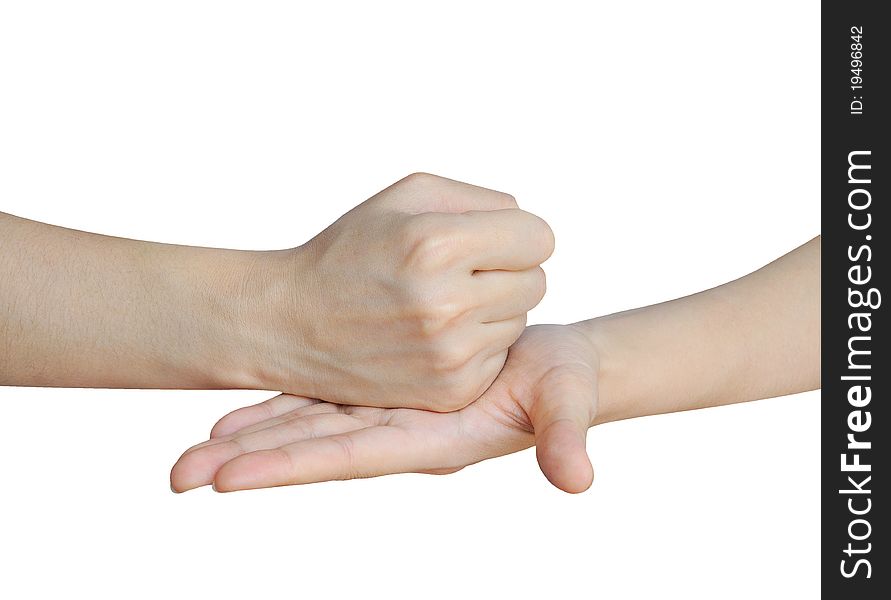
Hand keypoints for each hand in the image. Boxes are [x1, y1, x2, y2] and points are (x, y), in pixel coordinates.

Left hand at [171, 324, 599, 493]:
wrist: (556, 358)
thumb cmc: (566, 380)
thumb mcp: (567, 400)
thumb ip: (565, 436)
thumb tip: (577, 480)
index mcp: (431, 442)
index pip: (348, 458)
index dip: (290, 465)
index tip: (228, 481)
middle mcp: (398, 433)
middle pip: (312, 449)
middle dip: (249, 461)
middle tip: (179, 474)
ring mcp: (388, 412)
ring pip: (310, 426)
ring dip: (254, 436)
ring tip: (195, 449)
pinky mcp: (386, 389)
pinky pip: (325, 400)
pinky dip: (284, 404)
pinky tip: (247, 407)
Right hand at [260, 173, 554, 410]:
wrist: (291, 323)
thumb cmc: (351, 250)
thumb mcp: (406, 196)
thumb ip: (481, 199)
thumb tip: (533, 232)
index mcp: (437, 245)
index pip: (539, 238)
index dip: (517, 235)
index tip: (488, 241)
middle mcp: (447, 304)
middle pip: (537, 282)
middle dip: (507, 271)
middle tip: (459, 274)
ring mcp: (448, 355)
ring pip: (519, 321)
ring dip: (491, 310)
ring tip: (439, 305)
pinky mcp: (448, 391)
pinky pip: (499, 357)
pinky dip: (476, 346)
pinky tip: (433, 337)